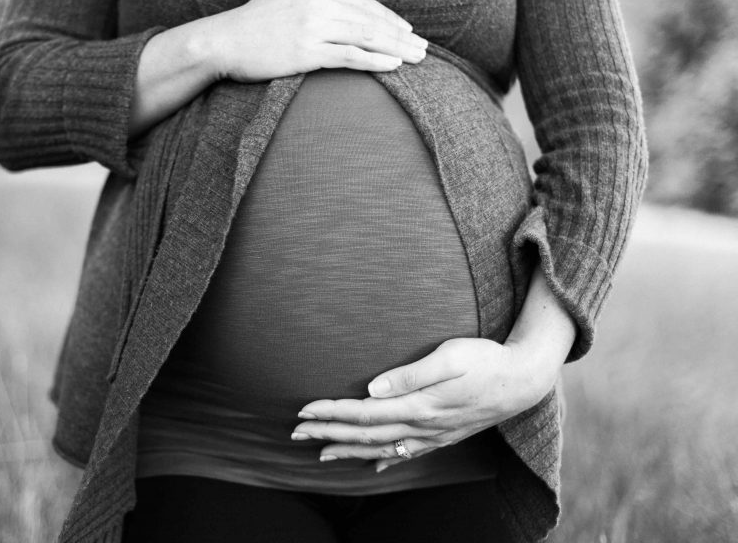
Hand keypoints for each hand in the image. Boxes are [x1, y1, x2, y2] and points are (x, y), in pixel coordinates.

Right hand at [205, 0, 427, 81]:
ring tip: (417, 58)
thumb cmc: (249, 25)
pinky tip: (394, 66)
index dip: (387, 17)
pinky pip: (350, 55)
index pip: (361, 1)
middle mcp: (316, 1)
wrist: (221, 42)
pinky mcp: (306, 51)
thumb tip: (332, 8)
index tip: (406, 30)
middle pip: (369, 18)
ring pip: (366, 36)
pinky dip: (375, 60)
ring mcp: (312, 26)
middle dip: (400, 34)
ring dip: (396, 48)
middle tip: (423, 47)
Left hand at [290, 266, 575, 471]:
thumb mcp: (450, 357)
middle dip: (329, 433)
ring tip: (320, 453)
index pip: (364, 413)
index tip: (303, 411)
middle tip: (296, 433)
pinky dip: (384, 459)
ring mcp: (433, 435)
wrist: (524, 380)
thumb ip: (411, 374)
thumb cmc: (486, 359)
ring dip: (349, 449)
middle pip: (366, 433)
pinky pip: (406, 453)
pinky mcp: (443, 435)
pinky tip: (372, 464)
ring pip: (382, 447)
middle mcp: (423, 426)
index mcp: (420, 405)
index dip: (332, 412)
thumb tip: (372, 388)